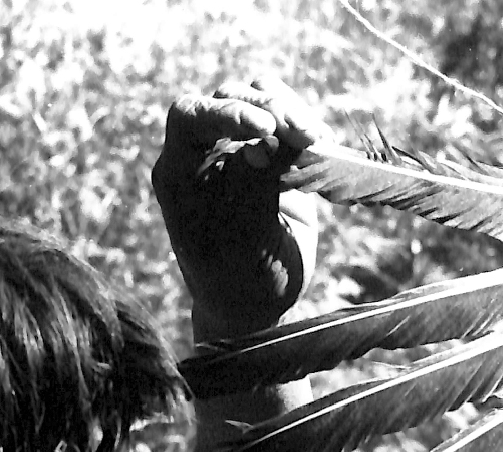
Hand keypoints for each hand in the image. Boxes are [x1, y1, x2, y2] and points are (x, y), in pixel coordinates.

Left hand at [152, 76, 330, 340]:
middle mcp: (203, 154)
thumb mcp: (247, 242)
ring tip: (317, 141)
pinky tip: (323, 146)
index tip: (265, 128)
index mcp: (179, 175)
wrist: (260, 304)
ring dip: (292, 111)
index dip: (226, 112)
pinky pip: (286, 119)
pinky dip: (306, 126)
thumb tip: (272, 140)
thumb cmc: (242, 282)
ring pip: (260, 97)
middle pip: (229, 96)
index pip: (189, 118)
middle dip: (270, 108)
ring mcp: (237, 149)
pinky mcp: (271, 154)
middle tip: (306, 136)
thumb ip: (254, 189)